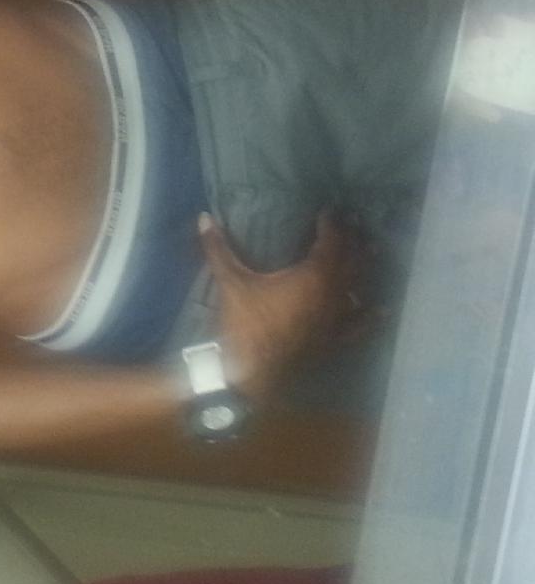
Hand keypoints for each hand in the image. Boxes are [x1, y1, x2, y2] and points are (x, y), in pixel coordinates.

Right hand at [198, 211, 366, 401]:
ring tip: (371, 254)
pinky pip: (358, 325)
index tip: (328, 211)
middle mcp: (332, 294)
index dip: (332, 224)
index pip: (330, 242)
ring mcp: (336, 319)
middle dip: (353, 242)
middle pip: (352, 261)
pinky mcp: (334, 339)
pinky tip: (380, 310)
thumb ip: (218, 248)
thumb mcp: (230, 281)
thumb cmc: (244, 322)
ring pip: (358, 288)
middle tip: (355, 225)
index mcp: (312, 276)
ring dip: (363, 270)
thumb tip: (203, 217)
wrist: (252, 372)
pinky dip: (370, 315)